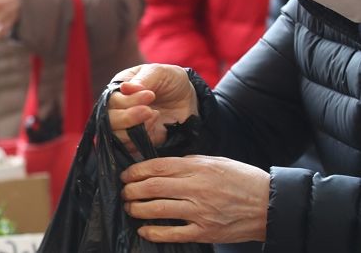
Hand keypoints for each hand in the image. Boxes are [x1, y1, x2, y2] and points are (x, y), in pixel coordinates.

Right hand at [109, 64, 197, 151]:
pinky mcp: (136, 139)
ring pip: (116, 135)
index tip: (150, 95)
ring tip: (156, 115)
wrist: (188, 100)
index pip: (111, 100)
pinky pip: (130, 146)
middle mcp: (118, 108)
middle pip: (109, 119)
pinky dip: (143, 139)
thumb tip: (125, 88)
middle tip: (149, 111)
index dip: (127, 101)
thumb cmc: (171, 80)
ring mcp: (126, 126)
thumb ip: (144, 79)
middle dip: (128, 117)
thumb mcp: (161, 72)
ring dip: (135, 128)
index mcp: (119, 89)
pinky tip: (158, 126)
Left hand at [122, 156, 269, 243]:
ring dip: (137, 209)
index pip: (158, 167)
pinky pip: (173, 233)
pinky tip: (144, 229)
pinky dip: (154, 231)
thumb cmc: (242, 179)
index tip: (126, 175)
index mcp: (197, 168)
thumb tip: (163, 166)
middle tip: (125, 191)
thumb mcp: (215, 161)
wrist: (269, 204)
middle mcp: (196, 188)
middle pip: (152, 187)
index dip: (136, 171)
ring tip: (130, 207)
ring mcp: (200, 212)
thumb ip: (188, 162)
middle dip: (131, 189)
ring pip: (158, 209)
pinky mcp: (205, 232)